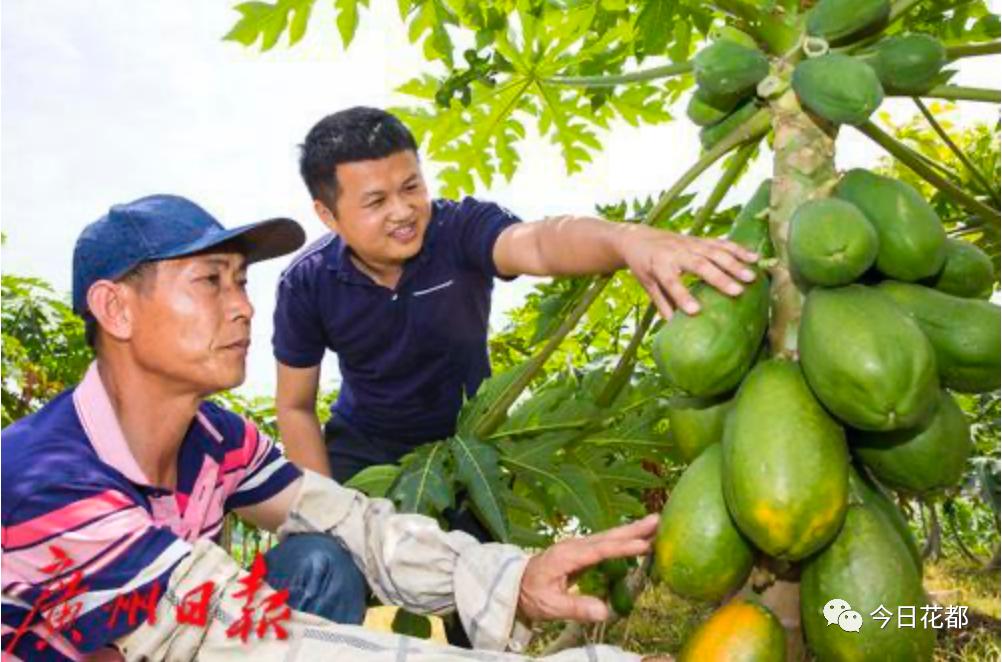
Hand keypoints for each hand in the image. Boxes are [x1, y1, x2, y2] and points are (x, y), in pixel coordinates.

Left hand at [516, 514, 658, 622]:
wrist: (514, 585)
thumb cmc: (530, 595)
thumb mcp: (550, 606)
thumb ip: (576, 608)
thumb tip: (605, 612)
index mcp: (566, 556)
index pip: (599, 551)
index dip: (622, 548)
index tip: (644, 544)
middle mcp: (573, 546)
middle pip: (607, 536)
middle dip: (633, 529)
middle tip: (658, 520)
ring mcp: (576, 547)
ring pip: (608, 537)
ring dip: (631, 530)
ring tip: (654, 524)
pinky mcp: (579, 552)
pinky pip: (604, 543)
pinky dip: (622, 538)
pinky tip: (636, 538)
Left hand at [616, 225, 758, 318]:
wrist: (639, 238)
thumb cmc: (644, 266)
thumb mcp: (648, 285)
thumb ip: (662, 304)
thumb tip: (673, 328)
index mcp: (659, 265)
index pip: (671, 282)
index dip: (683, 296)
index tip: (696, 312)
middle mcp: (676, 252)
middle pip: (699, 265)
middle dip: (719, 278)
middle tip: (738, 292)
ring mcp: (689, 243)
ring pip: (714, 252)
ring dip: (735, 263)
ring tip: (752, 276)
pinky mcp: (699, 239)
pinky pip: (721, 243)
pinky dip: (738, 249)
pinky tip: (754, 257)